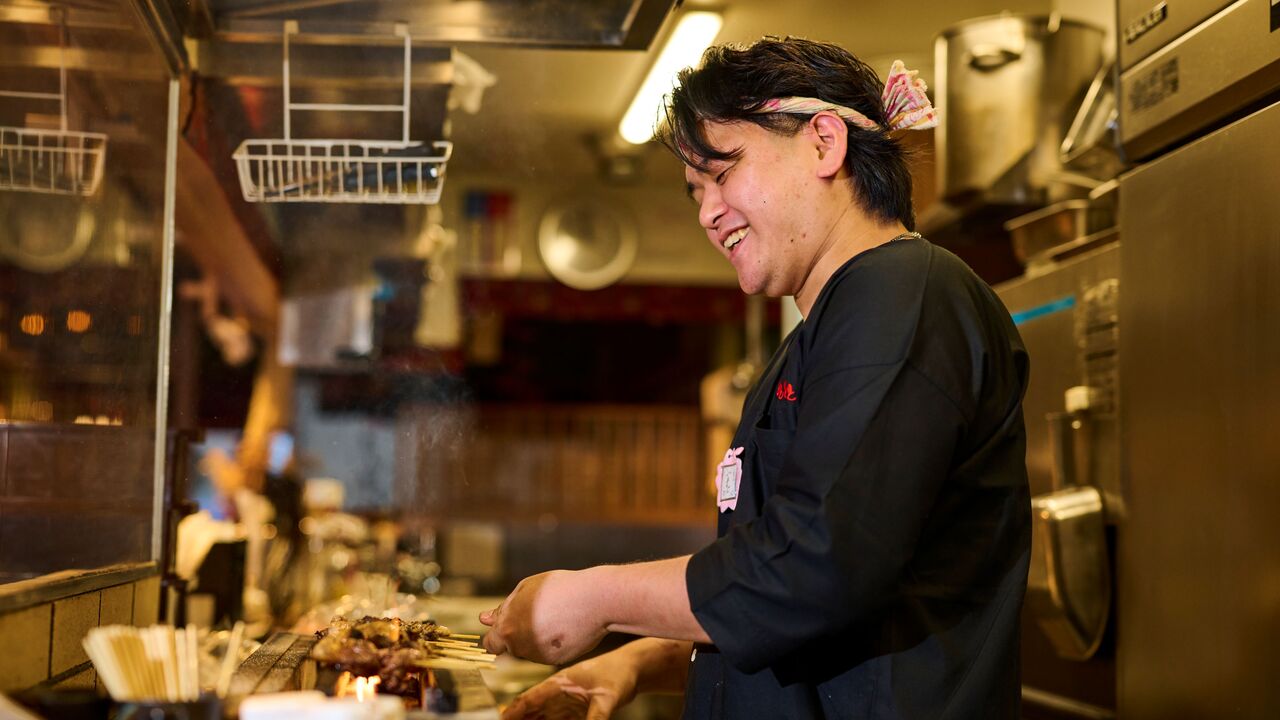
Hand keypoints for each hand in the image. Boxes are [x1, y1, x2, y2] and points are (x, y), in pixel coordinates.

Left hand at [480, 570, 607, 664]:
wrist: (593, 600)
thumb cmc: (558, 588)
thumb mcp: (525, 590)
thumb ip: (503, 609)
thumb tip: (483, 619)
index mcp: (507, 628)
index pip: (490, 643)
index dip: (496, 634)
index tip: (507, 626)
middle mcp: (520, 647)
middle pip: (511, 647)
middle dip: (518, 635)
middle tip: (538, 615)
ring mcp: (538, 656)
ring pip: (530, 650)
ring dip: (537, 638)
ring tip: (556, 615)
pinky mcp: (556, 661)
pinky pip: (549, 653)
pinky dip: (553, 643)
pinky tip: (566, 626)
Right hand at [501, 651, 639, 719]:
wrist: (634, 668)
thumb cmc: (619, 675)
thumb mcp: (607, 699)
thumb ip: (595, 719)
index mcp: (558, 684)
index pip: (527, 701)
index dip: (511, 713)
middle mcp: (558, 694)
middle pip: (530, 712)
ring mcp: (566, 702)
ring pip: (541, 718)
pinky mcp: (576, 710)